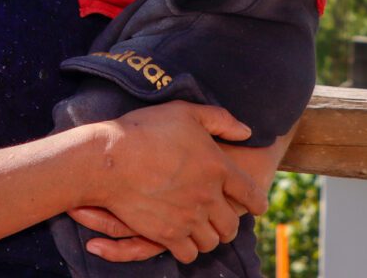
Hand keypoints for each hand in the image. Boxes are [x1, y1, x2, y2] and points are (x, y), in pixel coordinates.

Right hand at [84, 102, 262, 264]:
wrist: (108, 160)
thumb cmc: (145, 130)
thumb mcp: (185, 112)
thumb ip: (220, 120)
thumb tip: (247, 132)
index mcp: (218, 167)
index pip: (252, 195)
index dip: (258, 203)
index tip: (256, 206)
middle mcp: (208, 197)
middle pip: (232, 224)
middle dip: (229, 223)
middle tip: (221, 218)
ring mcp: (188, 218)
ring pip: (212, 241)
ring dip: (209, 236)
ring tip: (201, 228)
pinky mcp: (167, 234)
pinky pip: (189, 253)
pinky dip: (188, 249)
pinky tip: (182, 238)